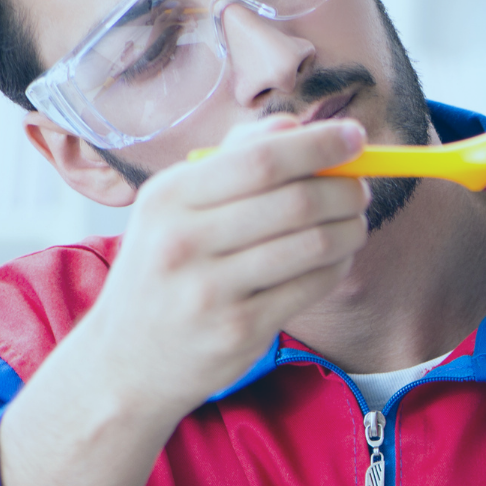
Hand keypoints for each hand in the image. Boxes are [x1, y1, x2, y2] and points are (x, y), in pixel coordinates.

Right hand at [77, 115, 370, 415]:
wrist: (124, 361)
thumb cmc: (162, 270)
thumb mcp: (174, 208)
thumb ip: (231, 160)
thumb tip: (294, 124)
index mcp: (168, 196)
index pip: (261, 158)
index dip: (319, 144)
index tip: (356, 137)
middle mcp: (184, 241)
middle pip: (296, 201)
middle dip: (345, 190)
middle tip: (360, 190)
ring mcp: (211, 290)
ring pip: (313, 245)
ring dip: (350, 229)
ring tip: (354, 225)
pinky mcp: (239, 331)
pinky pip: (311, 287)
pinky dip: (336, 267)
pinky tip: (334, 261)